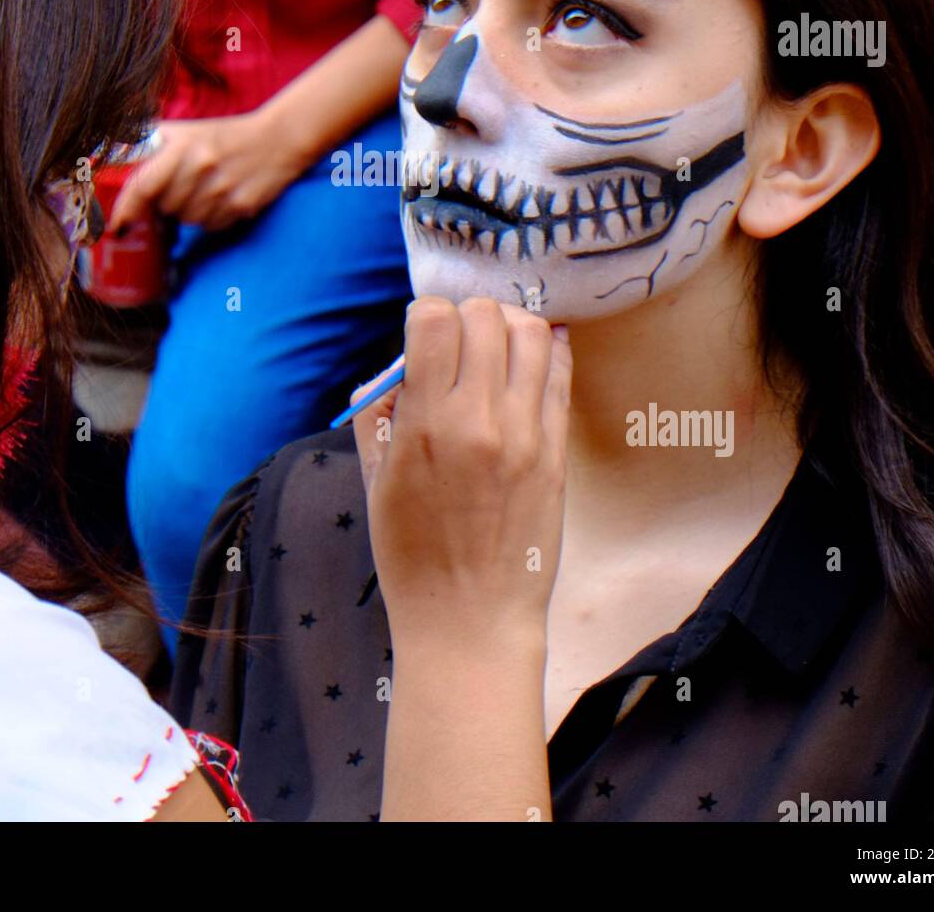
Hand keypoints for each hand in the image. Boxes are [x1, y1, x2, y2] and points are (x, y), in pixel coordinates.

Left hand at [108, 110, 306, 231]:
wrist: (277, 140)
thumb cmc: (222, 137)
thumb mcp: (182, 132)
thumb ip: (144, 144)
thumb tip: (104, 159)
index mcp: (183, 144)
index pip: (143, 186)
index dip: (126, 210)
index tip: (118, 225)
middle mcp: (202, 166)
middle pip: (165, 207)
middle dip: (167, 202)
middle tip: (183, 186)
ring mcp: (223, 188)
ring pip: (187, 220)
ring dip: (189, 210)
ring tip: (205, 189)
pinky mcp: (242, 206)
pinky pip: (210, 226)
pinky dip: (211, 217)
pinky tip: (222, 197)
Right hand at [352, 297, 572, 646]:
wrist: (470, 619)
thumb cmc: (412, 556)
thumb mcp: (373, 481)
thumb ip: (379, 413)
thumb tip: (400, 365)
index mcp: (425, 426)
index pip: (434, 319)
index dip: (425, 315)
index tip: (423, 333)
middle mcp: (479, 421)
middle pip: (485, 316)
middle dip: (467, 316)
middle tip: (461, 339)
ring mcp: (525, 435)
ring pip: (532, 333)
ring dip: (510, 325)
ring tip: (498, 344)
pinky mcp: (556, 452)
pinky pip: (560, 375)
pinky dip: (547, 352)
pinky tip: (533, 356)